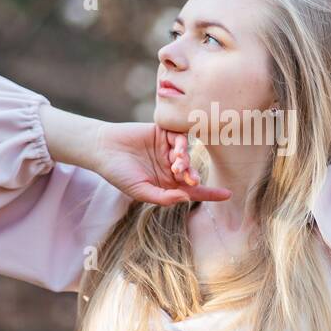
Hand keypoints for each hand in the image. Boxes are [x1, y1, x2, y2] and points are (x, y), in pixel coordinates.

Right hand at [95, 121, 232, 207]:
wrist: (102, 149)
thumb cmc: (119, 174)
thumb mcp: (140, 190)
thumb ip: (163, 197)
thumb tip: (186, 198)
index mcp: (167, 184)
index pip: (193, 191)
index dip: (210, 193)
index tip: (228, 194)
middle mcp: (170, 167)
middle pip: (191, 172)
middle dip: (193, 176)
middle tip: (189, 178)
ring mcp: (167, 149)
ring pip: (187, 154)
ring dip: (186, 160)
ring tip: (176, 164)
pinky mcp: (163, 133)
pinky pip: (180, 136)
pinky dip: (182, 143)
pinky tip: (175, 149)